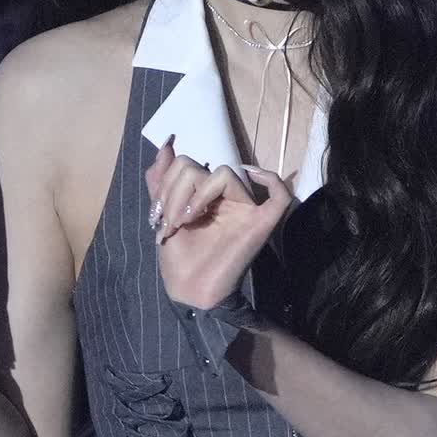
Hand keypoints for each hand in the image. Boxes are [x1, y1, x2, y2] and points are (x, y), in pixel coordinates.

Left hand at [145, 140, 294, 307]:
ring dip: (194, 196)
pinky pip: (279, 195)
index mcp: (204, 194)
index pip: (186, 164)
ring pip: (224, 173)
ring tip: (183, 223)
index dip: (166, 183)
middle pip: (199, 166)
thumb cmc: (179, 258)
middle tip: (170, 222)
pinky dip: (271, 179)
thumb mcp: (162, 214)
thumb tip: (166, 146)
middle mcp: (226, 197)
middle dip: (175, 192)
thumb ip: (161, 181)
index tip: (157, 215)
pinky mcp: (260, 224)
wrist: (188, 291)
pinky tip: (252, 177)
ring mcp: (244, 209)